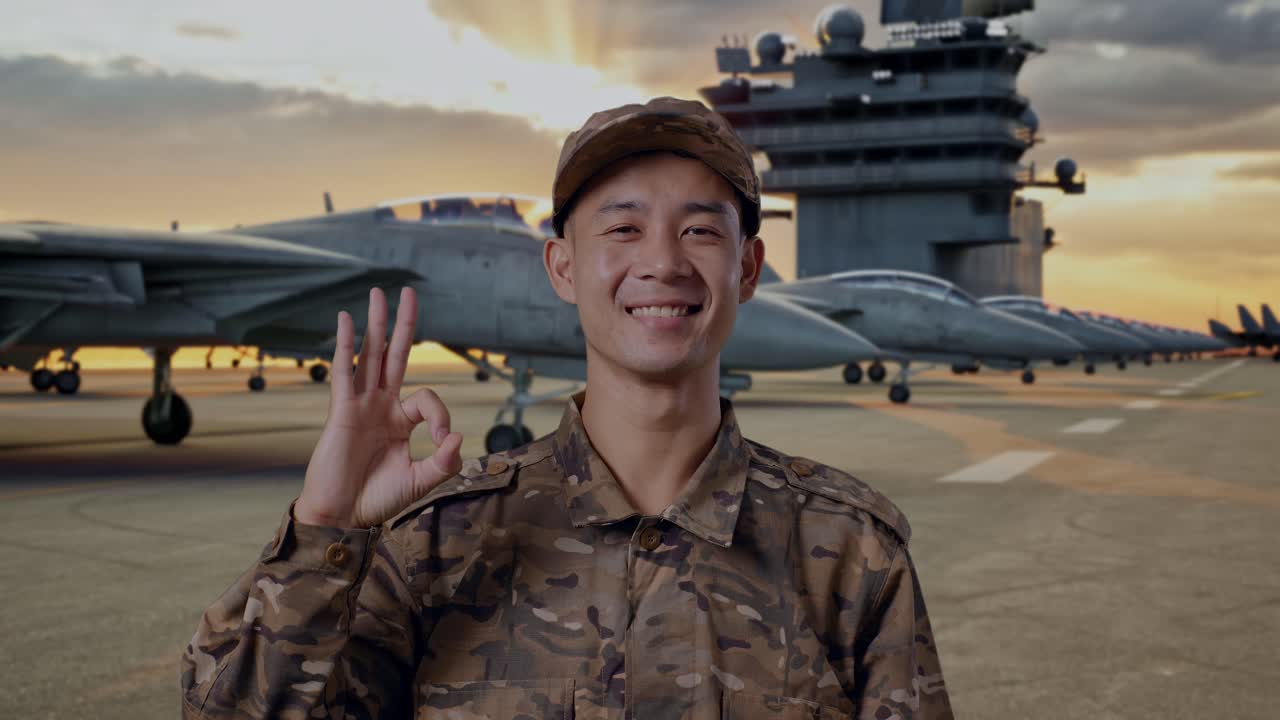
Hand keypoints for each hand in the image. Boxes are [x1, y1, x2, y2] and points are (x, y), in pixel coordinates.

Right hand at [295, 286, 462, 527]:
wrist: (344, 516)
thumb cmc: (378, 499)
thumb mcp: (421, 480)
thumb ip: (443, 461)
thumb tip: (459, 436)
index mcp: (401, 420)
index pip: (428, 399)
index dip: (443, 416)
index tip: (445, 440)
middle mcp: (381, 406)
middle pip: (395, 355)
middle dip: (403, 324)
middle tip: (409, 291)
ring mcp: (360, 405)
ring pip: (370, 355)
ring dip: (375, 324)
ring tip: (377, 292)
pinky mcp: (341, 411)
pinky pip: (344, 371)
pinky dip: (344, 344)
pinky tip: (345, 319)